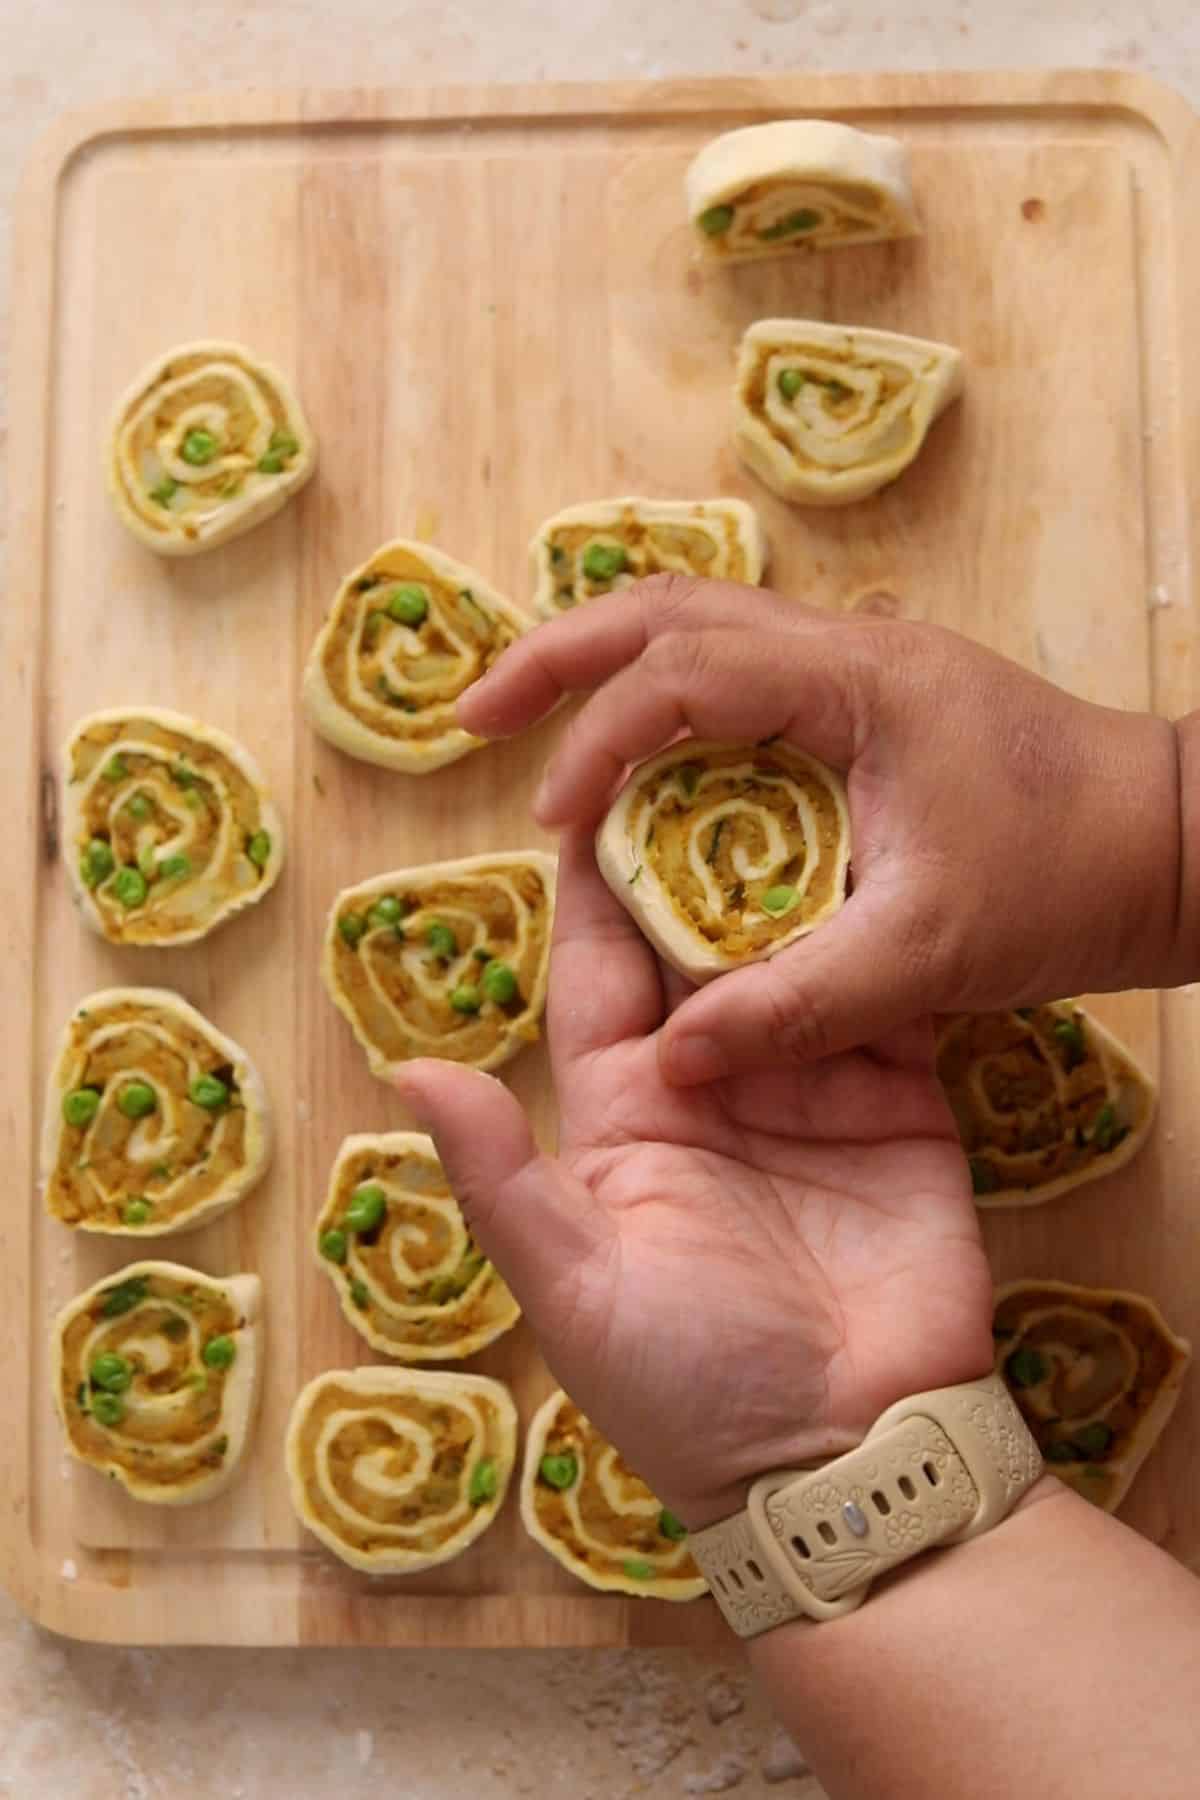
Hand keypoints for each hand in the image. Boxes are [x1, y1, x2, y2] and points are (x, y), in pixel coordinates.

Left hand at [396, 829, 993, 1528]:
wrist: (851, 1460)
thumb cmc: (692, 1386)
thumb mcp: (576, 1287)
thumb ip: (500, 1178)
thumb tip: (407, 1071)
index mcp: (622, 1110)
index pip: (598, 970)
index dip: (590, 884)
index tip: (588, 783)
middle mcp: (711, 1079)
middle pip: (699, 940)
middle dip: (701, 851)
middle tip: (709, 741)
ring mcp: (809, 1084)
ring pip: (793, 951)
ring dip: (796, 876)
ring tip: (800, 773)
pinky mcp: (898, 1100)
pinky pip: (885, 996)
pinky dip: (882, 934)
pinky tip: (883, 859)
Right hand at [455, 576, 1182, 1083]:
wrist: (1179, 844)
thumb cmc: (1070, 884)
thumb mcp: (928, 957)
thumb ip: (797, 1006)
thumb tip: (674, 1058)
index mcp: (853, 683)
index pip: (681, 674)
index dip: (595, 741)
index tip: (551, 822)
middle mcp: (845, 649)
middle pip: (666, 605)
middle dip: (558, 656)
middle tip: (474, 713)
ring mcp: (859, 665)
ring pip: (700, 622)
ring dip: (607, 667)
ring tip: (529, 725)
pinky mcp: (870, 699)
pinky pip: (740, 672)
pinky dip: (668, 704)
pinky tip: (643, 766)